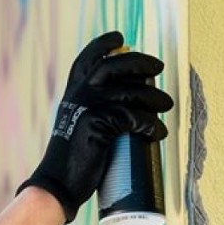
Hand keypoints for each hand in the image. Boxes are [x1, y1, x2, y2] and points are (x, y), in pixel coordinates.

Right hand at [17, 31, 173, 222]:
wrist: (57, 185)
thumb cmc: (72, 161)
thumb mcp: (77, 126)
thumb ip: (92, 111)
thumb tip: (124, 103)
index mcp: (73, 93)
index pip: (87, 59)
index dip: (103, 44)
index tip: (120, 39)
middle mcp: (79, 94)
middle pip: (113, 64)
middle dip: (139, 62)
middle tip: (158, 67)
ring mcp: (87, 107)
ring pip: (130, 92)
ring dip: (154, 97)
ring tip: (166, 106)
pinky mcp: (97, 123)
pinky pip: (133, 117)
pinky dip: (150, 125)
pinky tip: (158, 133)